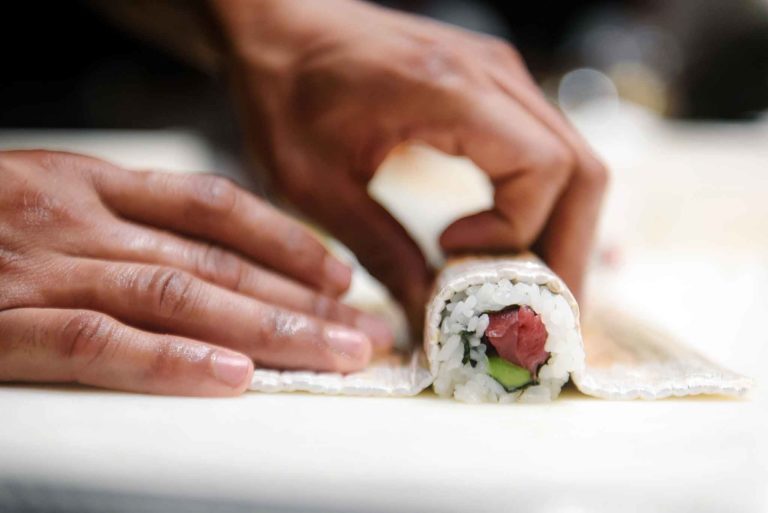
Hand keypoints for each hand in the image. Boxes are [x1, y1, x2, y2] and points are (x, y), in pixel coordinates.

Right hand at [0, 151, 392, 395]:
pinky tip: (233, 377)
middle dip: (299, 298)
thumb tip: (212, 261)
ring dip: (265, 328)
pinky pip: (99, 345)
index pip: (214, 206)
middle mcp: (76, 219)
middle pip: (215, 260)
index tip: (342, 275)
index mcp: (89, 183)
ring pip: (179, 297)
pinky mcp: (1, 326)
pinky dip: (171, 362)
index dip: (287, 240)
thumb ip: (123, 223)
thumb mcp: (49, 200)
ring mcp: (40, 269)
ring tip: (331, 355)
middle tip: (364, 330)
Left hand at [212, 0, 607, 326]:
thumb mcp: (314, 184)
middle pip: (580, 171)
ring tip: (533, 289)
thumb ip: (379, 250)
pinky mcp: (491, 84)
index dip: (514, 232)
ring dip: (561, 231)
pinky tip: (512, 240)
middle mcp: (492, 75)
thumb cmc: (283, 94)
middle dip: (569, 252)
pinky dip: (543, 202)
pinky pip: (544, 148)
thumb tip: (429, 316)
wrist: (279, 26)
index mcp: (449, 93)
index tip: (454, 259)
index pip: (542, 171)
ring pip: (572, 161)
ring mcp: (499, 75)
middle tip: (545, 315)